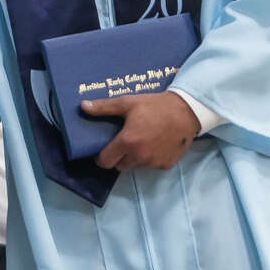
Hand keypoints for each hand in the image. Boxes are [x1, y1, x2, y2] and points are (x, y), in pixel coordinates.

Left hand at [82, 92, 199, 170]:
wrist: (186, 111)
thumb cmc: (155, 105)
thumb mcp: (128, 102)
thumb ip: (104, 107)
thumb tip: (83, 106)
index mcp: (127, 142)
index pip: (105, 161)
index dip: (100, 157)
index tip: (102, 150)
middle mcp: (139, 156)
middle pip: (119, 165)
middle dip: (118, 156)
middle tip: (123, 141)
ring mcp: (153, 163)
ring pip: (135, 166)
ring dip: (133, 158)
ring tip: (140, 140)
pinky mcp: (165, 165)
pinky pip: (151, 165)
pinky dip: (149, 158)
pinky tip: (154, 143)